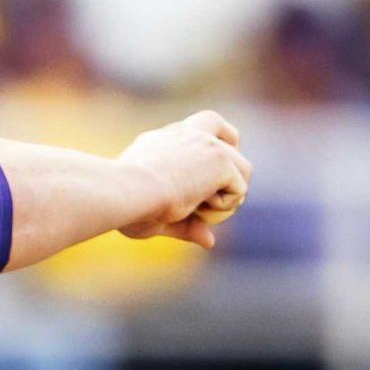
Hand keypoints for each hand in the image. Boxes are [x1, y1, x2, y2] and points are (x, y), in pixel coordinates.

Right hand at [116, 111, 249, 248]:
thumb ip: (186, 224)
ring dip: (229, 193)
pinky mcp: (220, 158)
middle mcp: (183, 132)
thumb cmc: (128, 206)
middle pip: (220, 128)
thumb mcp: (159, 218)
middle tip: (225, 182)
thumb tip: (210, 241)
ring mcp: (205, 143)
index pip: (190, 129)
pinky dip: (224, 206)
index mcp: (159, 140)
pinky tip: (199, 207)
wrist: (129, 192)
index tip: (208, 163)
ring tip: (202, 209)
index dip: (205, 141)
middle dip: (232, 150)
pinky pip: (239, 189)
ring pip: (241, 167)